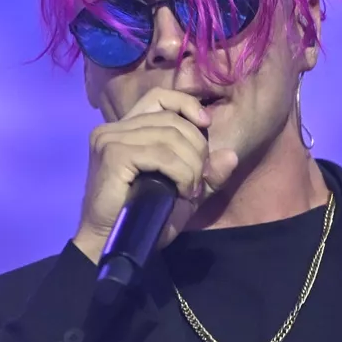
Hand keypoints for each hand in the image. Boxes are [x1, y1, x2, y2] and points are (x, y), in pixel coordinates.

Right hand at [72, 88, 240, 262]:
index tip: (207, 125)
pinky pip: (161, 154)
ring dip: (191, 166)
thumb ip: (206, 174)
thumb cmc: (144, 219)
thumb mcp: (184, 193)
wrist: (114, 245)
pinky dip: (181, 172)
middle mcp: (114, 128)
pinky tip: (181, 191)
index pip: (159, 96)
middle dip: (197, 150)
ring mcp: (110, 139)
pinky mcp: (113, 155)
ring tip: (189, 191)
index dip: (186, 104)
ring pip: (170, 137)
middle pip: (172, 121)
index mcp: (127, 129)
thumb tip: (231, 155)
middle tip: (197, 182)